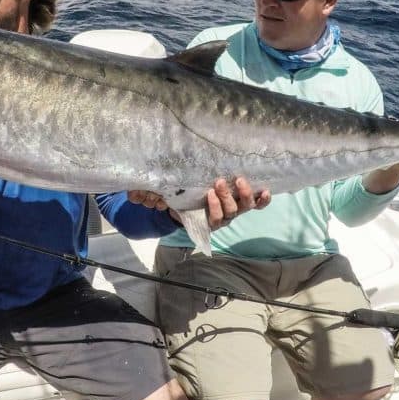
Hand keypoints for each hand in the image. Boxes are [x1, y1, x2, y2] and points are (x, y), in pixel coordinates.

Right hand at [127, 177, 270, 229]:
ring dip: (242, 193)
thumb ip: (155, 195)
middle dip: (224, 198)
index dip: (214, 208)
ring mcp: (236, 209)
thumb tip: (132, 194)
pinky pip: (257, 204)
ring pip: (244, 207)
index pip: (214, 220)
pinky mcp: (245, 200)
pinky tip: (265, 190)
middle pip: (230, 212)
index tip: (207, 193)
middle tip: (217, 182)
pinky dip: (262, 199)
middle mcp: (223, 216)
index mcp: (207, 220)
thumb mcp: (169, 197)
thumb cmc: (181, 199)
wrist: (196, 200)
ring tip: (237, 179)